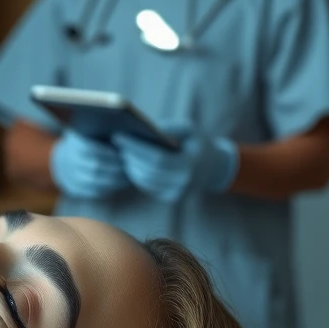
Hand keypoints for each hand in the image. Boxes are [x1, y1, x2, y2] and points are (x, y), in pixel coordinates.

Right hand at [49, 131, 130, 199]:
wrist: (62, 160)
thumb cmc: (85, 143)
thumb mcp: (88, 133)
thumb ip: (102, 132)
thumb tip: (124, 135)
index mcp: (73, 145)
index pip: (92, 149)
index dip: (110, 152)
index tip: (125, 153)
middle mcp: (69, 162)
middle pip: (95, 167)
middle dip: (115, 168)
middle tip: (130, 167)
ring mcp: (70, 177)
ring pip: (95, 182)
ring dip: (115, 181)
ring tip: (128, 178)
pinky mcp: (74, 189)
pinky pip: (93, 192)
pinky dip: (109, 189)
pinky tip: (120, 185)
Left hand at [112, 126, 237, 202]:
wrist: (214, 168)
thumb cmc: (197, 143)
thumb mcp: (189, 129)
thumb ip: (168, 128)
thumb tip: (142, 128)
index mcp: (190, 164)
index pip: (157, 158)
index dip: (135, 148)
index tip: (117, 136)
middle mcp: (183, 183)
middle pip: (147, 172)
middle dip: (129, 157)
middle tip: (114, 144)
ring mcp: (176, 194)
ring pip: (144, 182)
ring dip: (129, 167)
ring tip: (120, 152)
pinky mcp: (169, 199)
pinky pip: (147, 187)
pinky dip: (135, 175)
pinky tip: (128, 162)